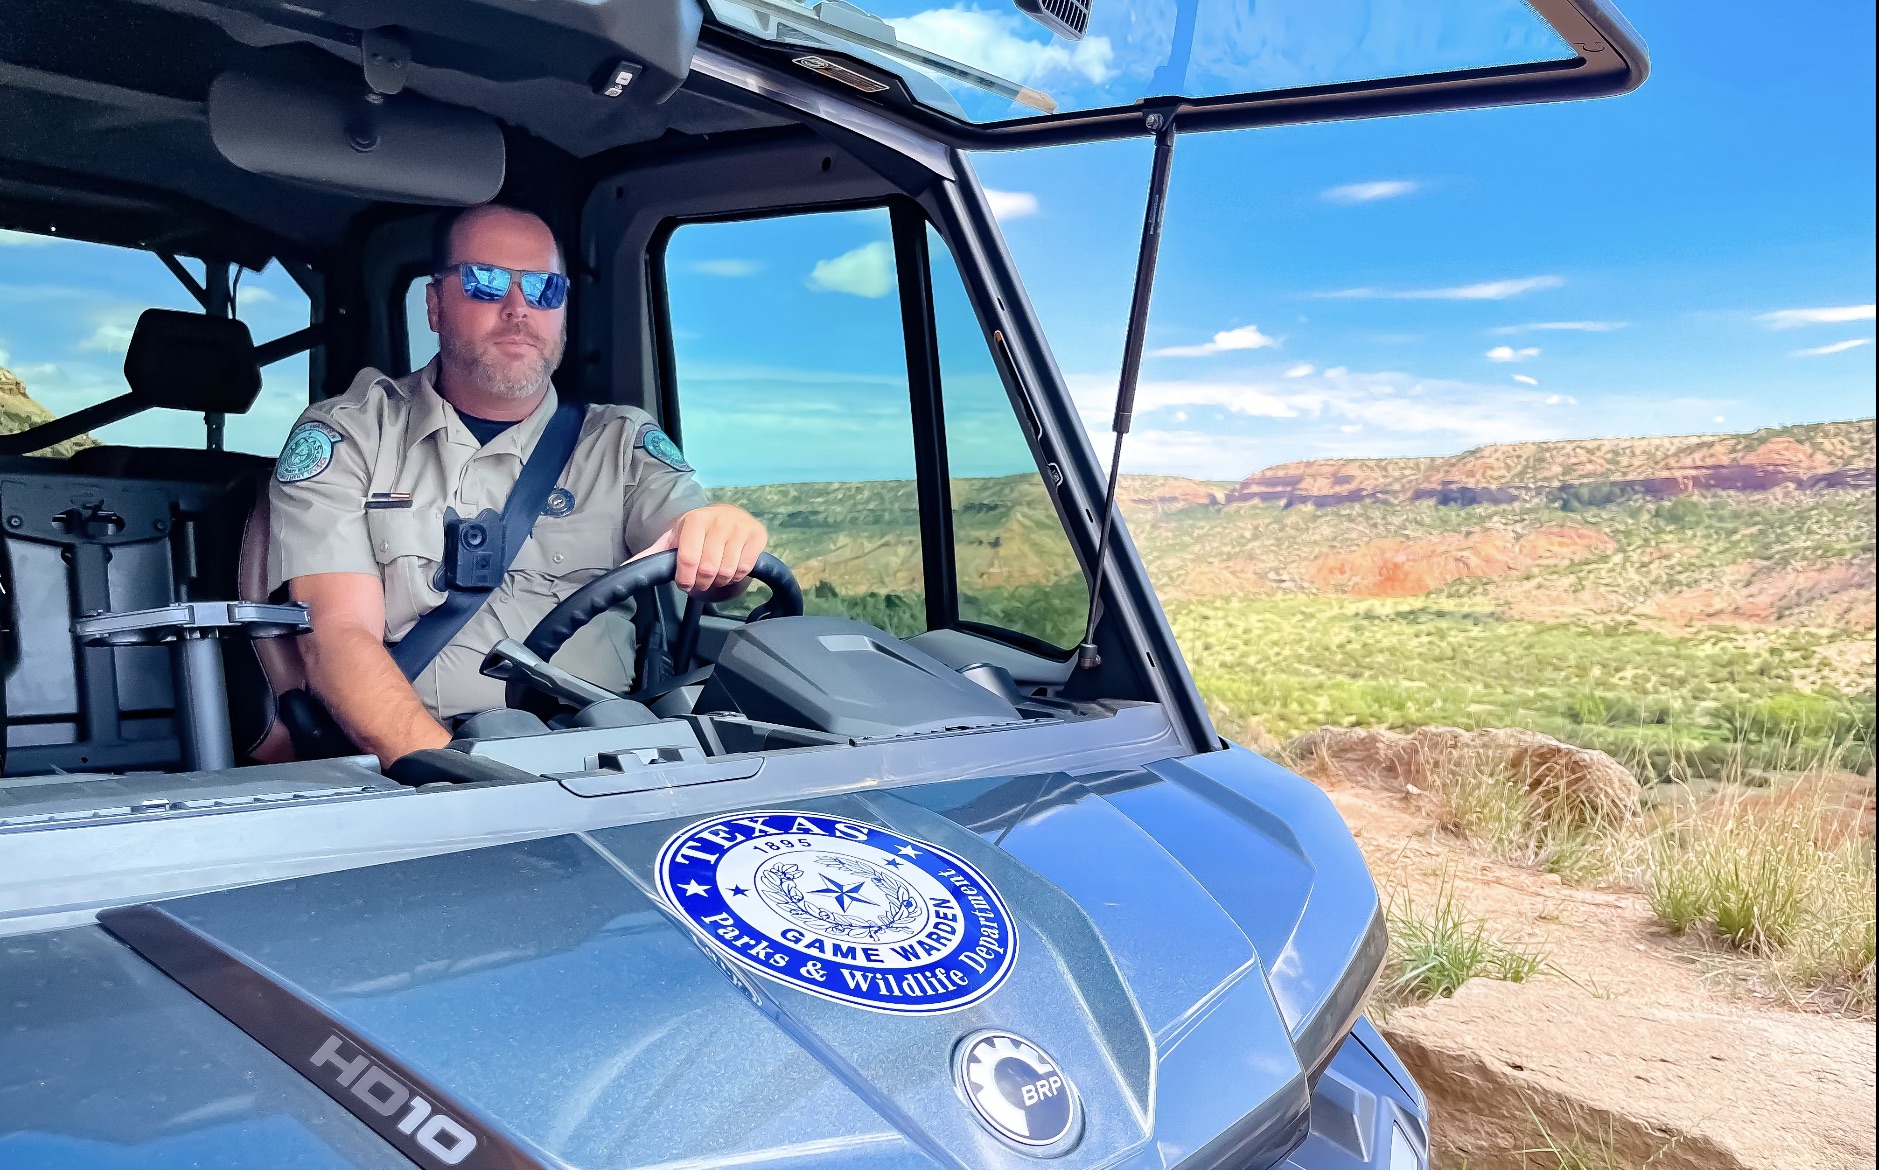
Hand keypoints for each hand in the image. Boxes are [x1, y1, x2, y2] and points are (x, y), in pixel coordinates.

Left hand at [639, 503, 766, 592]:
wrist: (728, 514)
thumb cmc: (697, 531)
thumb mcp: (673, 538)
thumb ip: (651, 554)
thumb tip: (623, 570)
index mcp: (695, 520)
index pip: (689, 559)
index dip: (685, 579)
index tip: (685, 584)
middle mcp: (719, 520)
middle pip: (709, 569)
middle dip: (701, 584)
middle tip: (699, 583)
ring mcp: (740, 528)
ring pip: (728, 571)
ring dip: (719, 581)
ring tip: (714, 576)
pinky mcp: (758, 535)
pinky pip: (746, 569)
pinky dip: (736, 577)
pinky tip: (730, 570)